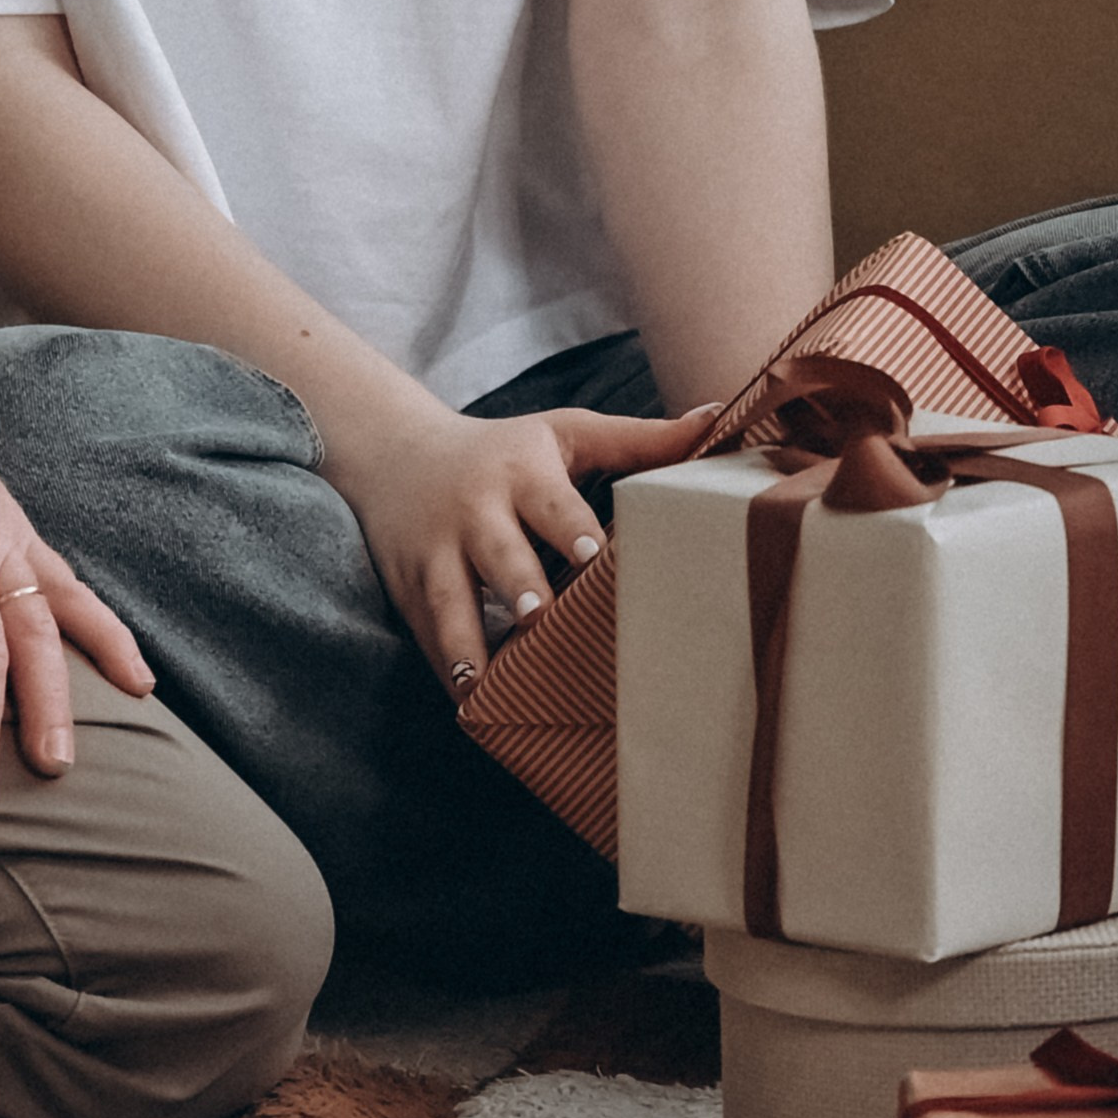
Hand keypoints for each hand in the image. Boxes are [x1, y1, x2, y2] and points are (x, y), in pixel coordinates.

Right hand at [338, 395, 717, 694]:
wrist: (396, 452)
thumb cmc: (504, 450)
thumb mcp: (564, 432)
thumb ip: (639, 439)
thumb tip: (720, 414)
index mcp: (521, 472)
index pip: (549, 501)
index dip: (570, 527)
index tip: (592, 555)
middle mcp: (476, 510)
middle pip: (498, 550)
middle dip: (516, 583)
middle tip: (538, 615)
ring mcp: (437, 552)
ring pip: (449, 598)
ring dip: (467, 639)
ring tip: (483, 682)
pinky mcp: (409, 588)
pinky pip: (427, 632)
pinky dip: (446, 667)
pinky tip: (470, 703)